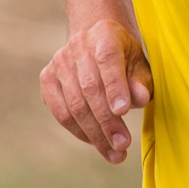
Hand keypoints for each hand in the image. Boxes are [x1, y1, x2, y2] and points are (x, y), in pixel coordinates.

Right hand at [40, 19, 152, 163]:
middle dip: (107, 121)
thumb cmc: (125, 57)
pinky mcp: (47, 78)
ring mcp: (60, 62)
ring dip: (95, 133)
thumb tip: (141, 99)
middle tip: (123, 144)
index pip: (107, 60)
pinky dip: (79, 131)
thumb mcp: (140, 63)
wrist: (98, 41)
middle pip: (90, 87)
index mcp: (105, 35)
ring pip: (74, 104)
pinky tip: (96, 142)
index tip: (123, 111)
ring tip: (115, 152)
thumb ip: (141, 81)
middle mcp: (78, 46)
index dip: (114, 86)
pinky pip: (61, 112)